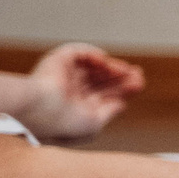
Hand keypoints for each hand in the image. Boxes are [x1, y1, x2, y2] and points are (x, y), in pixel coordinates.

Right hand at [24, 43, 145, 140]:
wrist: (39, 110)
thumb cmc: (64, 123)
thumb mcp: (93, 123)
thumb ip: (108, 112)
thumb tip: (122, 104)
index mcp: (75, 108)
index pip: (103, 95)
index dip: (122, 89)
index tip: (139, 85)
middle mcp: (69, 91)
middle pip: (101, 81)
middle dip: (121, 78)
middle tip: (138, 75)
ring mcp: (64, 75)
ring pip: (94, 67)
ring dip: (112, 67)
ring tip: (127, 71)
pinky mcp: (58, 61)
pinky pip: (81, 53)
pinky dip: (95, 56)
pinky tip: (106, 63)